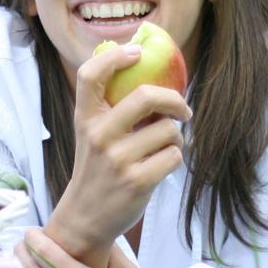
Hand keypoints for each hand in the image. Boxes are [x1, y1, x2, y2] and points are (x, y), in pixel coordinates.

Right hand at [45, 43, 189, 267]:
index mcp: (85, 118)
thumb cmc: (96, 167)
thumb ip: (108, 106)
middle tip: (183, 109)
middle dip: (174, 100)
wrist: (86, 216)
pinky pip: (174, 155)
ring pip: (168, 130)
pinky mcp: (138, 181)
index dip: (115, 56)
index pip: (90, 75)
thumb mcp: (90, 133)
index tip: (137, 51)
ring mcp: (118, 159)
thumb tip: (140, 63)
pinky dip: (174, 157)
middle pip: (145, 96)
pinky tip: (161, 165)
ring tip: (163, 147)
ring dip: (175, 137)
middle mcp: (98, 135)